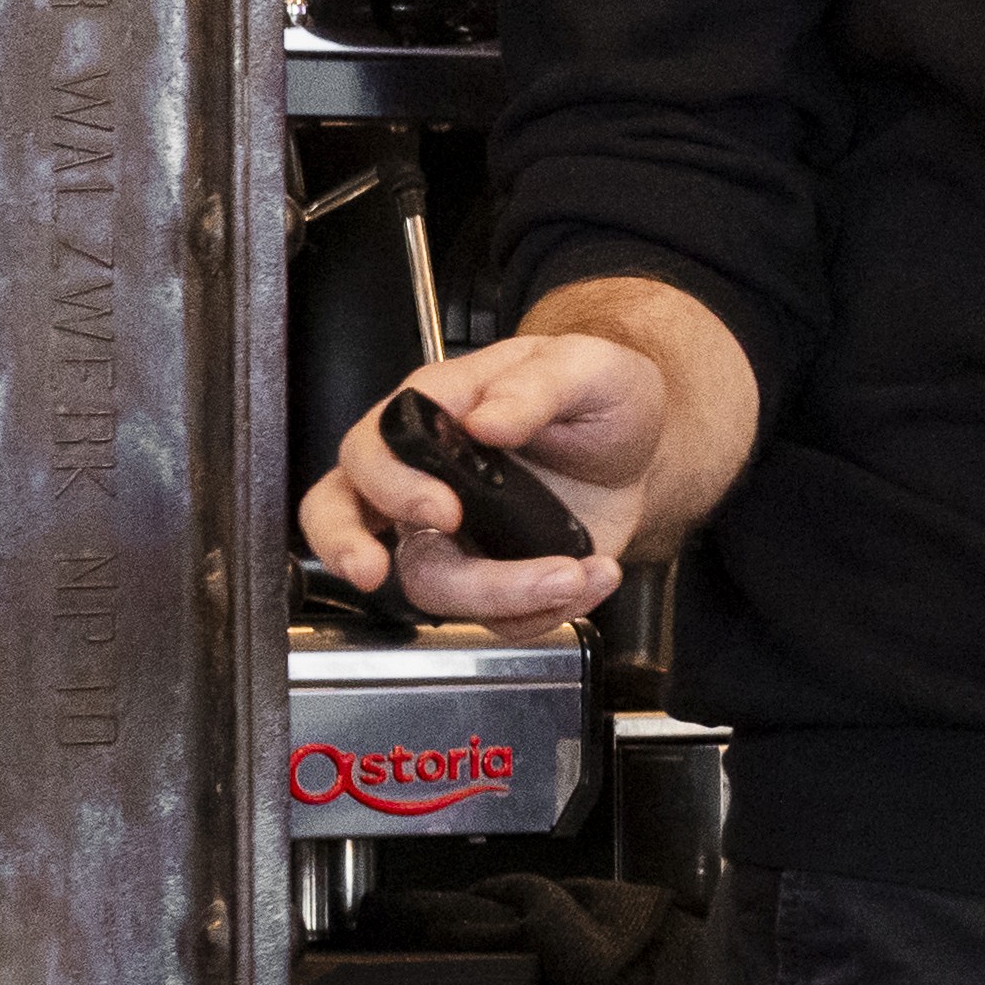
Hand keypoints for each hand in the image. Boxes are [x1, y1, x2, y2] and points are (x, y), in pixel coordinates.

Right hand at [294, 321, 678, 626]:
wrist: (641, 445)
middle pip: (342, 518)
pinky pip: (491, 617)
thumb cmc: (597, 393)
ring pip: (427, 584)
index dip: (390, 487)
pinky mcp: (490, 575)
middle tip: (380, 572)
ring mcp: (451, 534)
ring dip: (500, 594)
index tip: (443, 508)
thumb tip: (486, 418)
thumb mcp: (583, 367)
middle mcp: (424, 477)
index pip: (370, 451)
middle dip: (348, 549)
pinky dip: (542, 612)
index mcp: (433, 416)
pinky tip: (589, 576)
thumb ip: (535, 386)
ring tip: (572, 575)